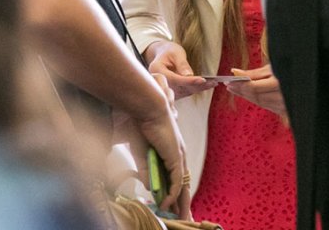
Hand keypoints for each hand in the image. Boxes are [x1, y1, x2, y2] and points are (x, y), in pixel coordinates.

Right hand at [113, 104, 191, 218]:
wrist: (149, 110)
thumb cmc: (143, 127)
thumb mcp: (143, 154)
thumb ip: (146, 170)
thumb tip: (151, 187)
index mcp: (172, 154)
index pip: (177, 179)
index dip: (177, 195)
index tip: (175, 209)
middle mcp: (179, 156)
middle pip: (183, 186)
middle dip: (183, 205)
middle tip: (185, 220)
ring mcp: (179, 157)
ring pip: (183, 187)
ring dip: (181, 204)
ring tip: (181, 219)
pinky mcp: (176, 157)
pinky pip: (176, 181)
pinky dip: (172, 195)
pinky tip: (166, 205)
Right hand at [146, 40, 215, 98]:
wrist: (163, 55)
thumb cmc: (169, 51)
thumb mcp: (175, 52)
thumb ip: (182, 64)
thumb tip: (189, 75)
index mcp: (156, 70)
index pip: (175, 79)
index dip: (189, 81)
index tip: (202, 80)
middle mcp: (159, 83)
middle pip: (180, 87)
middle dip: (197, 86)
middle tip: (213, 82)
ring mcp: (165, 89)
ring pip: (184, 91)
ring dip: (199, 88)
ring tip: (213, 83)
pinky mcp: (172, 92)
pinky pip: (185, 92)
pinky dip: (196, 88)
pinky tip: (207, 85)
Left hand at [226, 63, 286, 115]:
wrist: (310, 77)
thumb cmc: (292, 67)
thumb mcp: (274, 66)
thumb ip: (254, 73)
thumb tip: (235, 72)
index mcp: (281, 84)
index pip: (255, 88)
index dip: (241, 85)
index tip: (229, 80)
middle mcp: (284, 97)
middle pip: (256, 97)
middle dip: (241, 91)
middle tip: (228, 84)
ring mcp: (285, 106)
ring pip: (260, 103)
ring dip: (245, 96)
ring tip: (233, 88)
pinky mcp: (286, 110)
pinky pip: (266, 106)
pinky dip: (255, 100)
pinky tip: (246, 94)